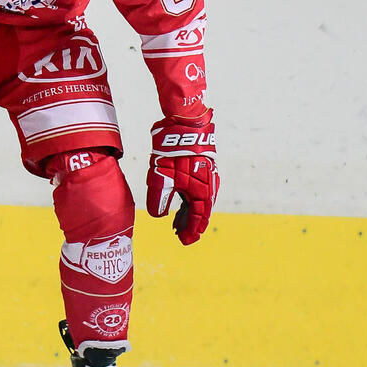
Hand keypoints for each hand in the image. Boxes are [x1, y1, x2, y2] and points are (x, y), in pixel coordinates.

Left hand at [146, 116, 218, 245]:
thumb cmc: (173, 153)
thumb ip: (159, 199)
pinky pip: (196, 190)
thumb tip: (158, 216)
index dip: (191, 231)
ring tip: (177, 222)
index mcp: (202, 193)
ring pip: (198, 201)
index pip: (199, 218)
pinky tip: (179, 202)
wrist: (184, 126)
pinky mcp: (201, 169)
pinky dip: (188, 200)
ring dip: (188, 213)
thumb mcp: (161, 178)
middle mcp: (208, 187)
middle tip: (179, 234)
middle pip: (200, 212)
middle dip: (190, 224)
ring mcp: (206, 177)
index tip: (184, 241)